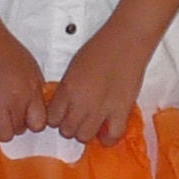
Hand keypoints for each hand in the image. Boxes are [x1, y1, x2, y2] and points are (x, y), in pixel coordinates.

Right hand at [0, 20, 49, 139]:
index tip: (25, 118)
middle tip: (6, 111)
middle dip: (14, 123)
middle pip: (20, 130)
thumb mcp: (30, 67)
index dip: (31, 122)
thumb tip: (37, 106)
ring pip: (3, 134)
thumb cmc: (3, 47)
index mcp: (31, 89)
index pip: (39, 123)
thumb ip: (35, 89)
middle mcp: (16, 98)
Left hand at [43, 22, 150, 146]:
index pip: (52, 119)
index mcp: (67, 89)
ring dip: (87, 132)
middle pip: (66, 131)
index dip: (57, 119)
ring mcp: (101, 108)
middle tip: (79, 118)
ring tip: (93, 123)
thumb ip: (67, 89)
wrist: (126, 41)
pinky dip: (109, 137)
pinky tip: (107, 130)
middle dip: (70, 126)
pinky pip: (112, 136)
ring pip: (85, 136)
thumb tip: (64, 105)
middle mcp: (81, 102)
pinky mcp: (122, 111)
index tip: (63, 115)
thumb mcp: (73, 67)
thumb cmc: (100, 48)